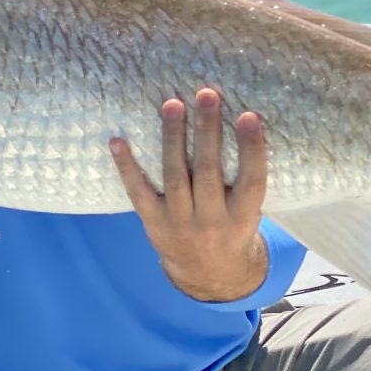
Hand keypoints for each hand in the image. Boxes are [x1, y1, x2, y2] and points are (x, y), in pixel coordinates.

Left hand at [110, 87, 268, 301]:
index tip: (248, 115)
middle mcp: (213, 222)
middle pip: (209, 172)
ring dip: (173, 137)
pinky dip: (126, 166)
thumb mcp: (250, 211)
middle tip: (207, 94)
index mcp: (244, 217)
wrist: (209, 276)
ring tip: (172, 104)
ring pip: (175, 175)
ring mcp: (180, 223)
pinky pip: (138, 192)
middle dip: (208, 130)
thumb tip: (245, 120)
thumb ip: (246, 178)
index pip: (252, 179)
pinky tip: (118, 141)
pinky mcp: (154, 223)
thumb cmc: (233, 228)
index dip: (251, 147)